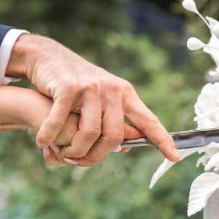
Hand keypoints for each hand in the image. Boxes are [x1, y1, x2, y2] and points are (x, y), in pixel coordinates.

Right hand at [7, 34, 178, 165]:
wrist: (48, 56)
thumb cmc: (75, 84)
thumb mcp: (100, 98)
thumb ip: (113, 119)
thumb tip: (127, 148)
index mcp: (124, 93)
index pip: (148, 119)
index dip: (162, 139)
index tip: (175, 157)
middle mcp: (112, 89)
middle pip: (114, 137)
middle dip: (97, 157)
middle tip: (80, 162)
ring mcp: (91, 87)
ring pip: (91, 134)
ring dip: (75, 151)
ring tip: (63, 153)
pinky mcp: (68, 87)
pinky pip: (61, 123)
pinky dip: (50, 137)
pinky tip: (42, 141)